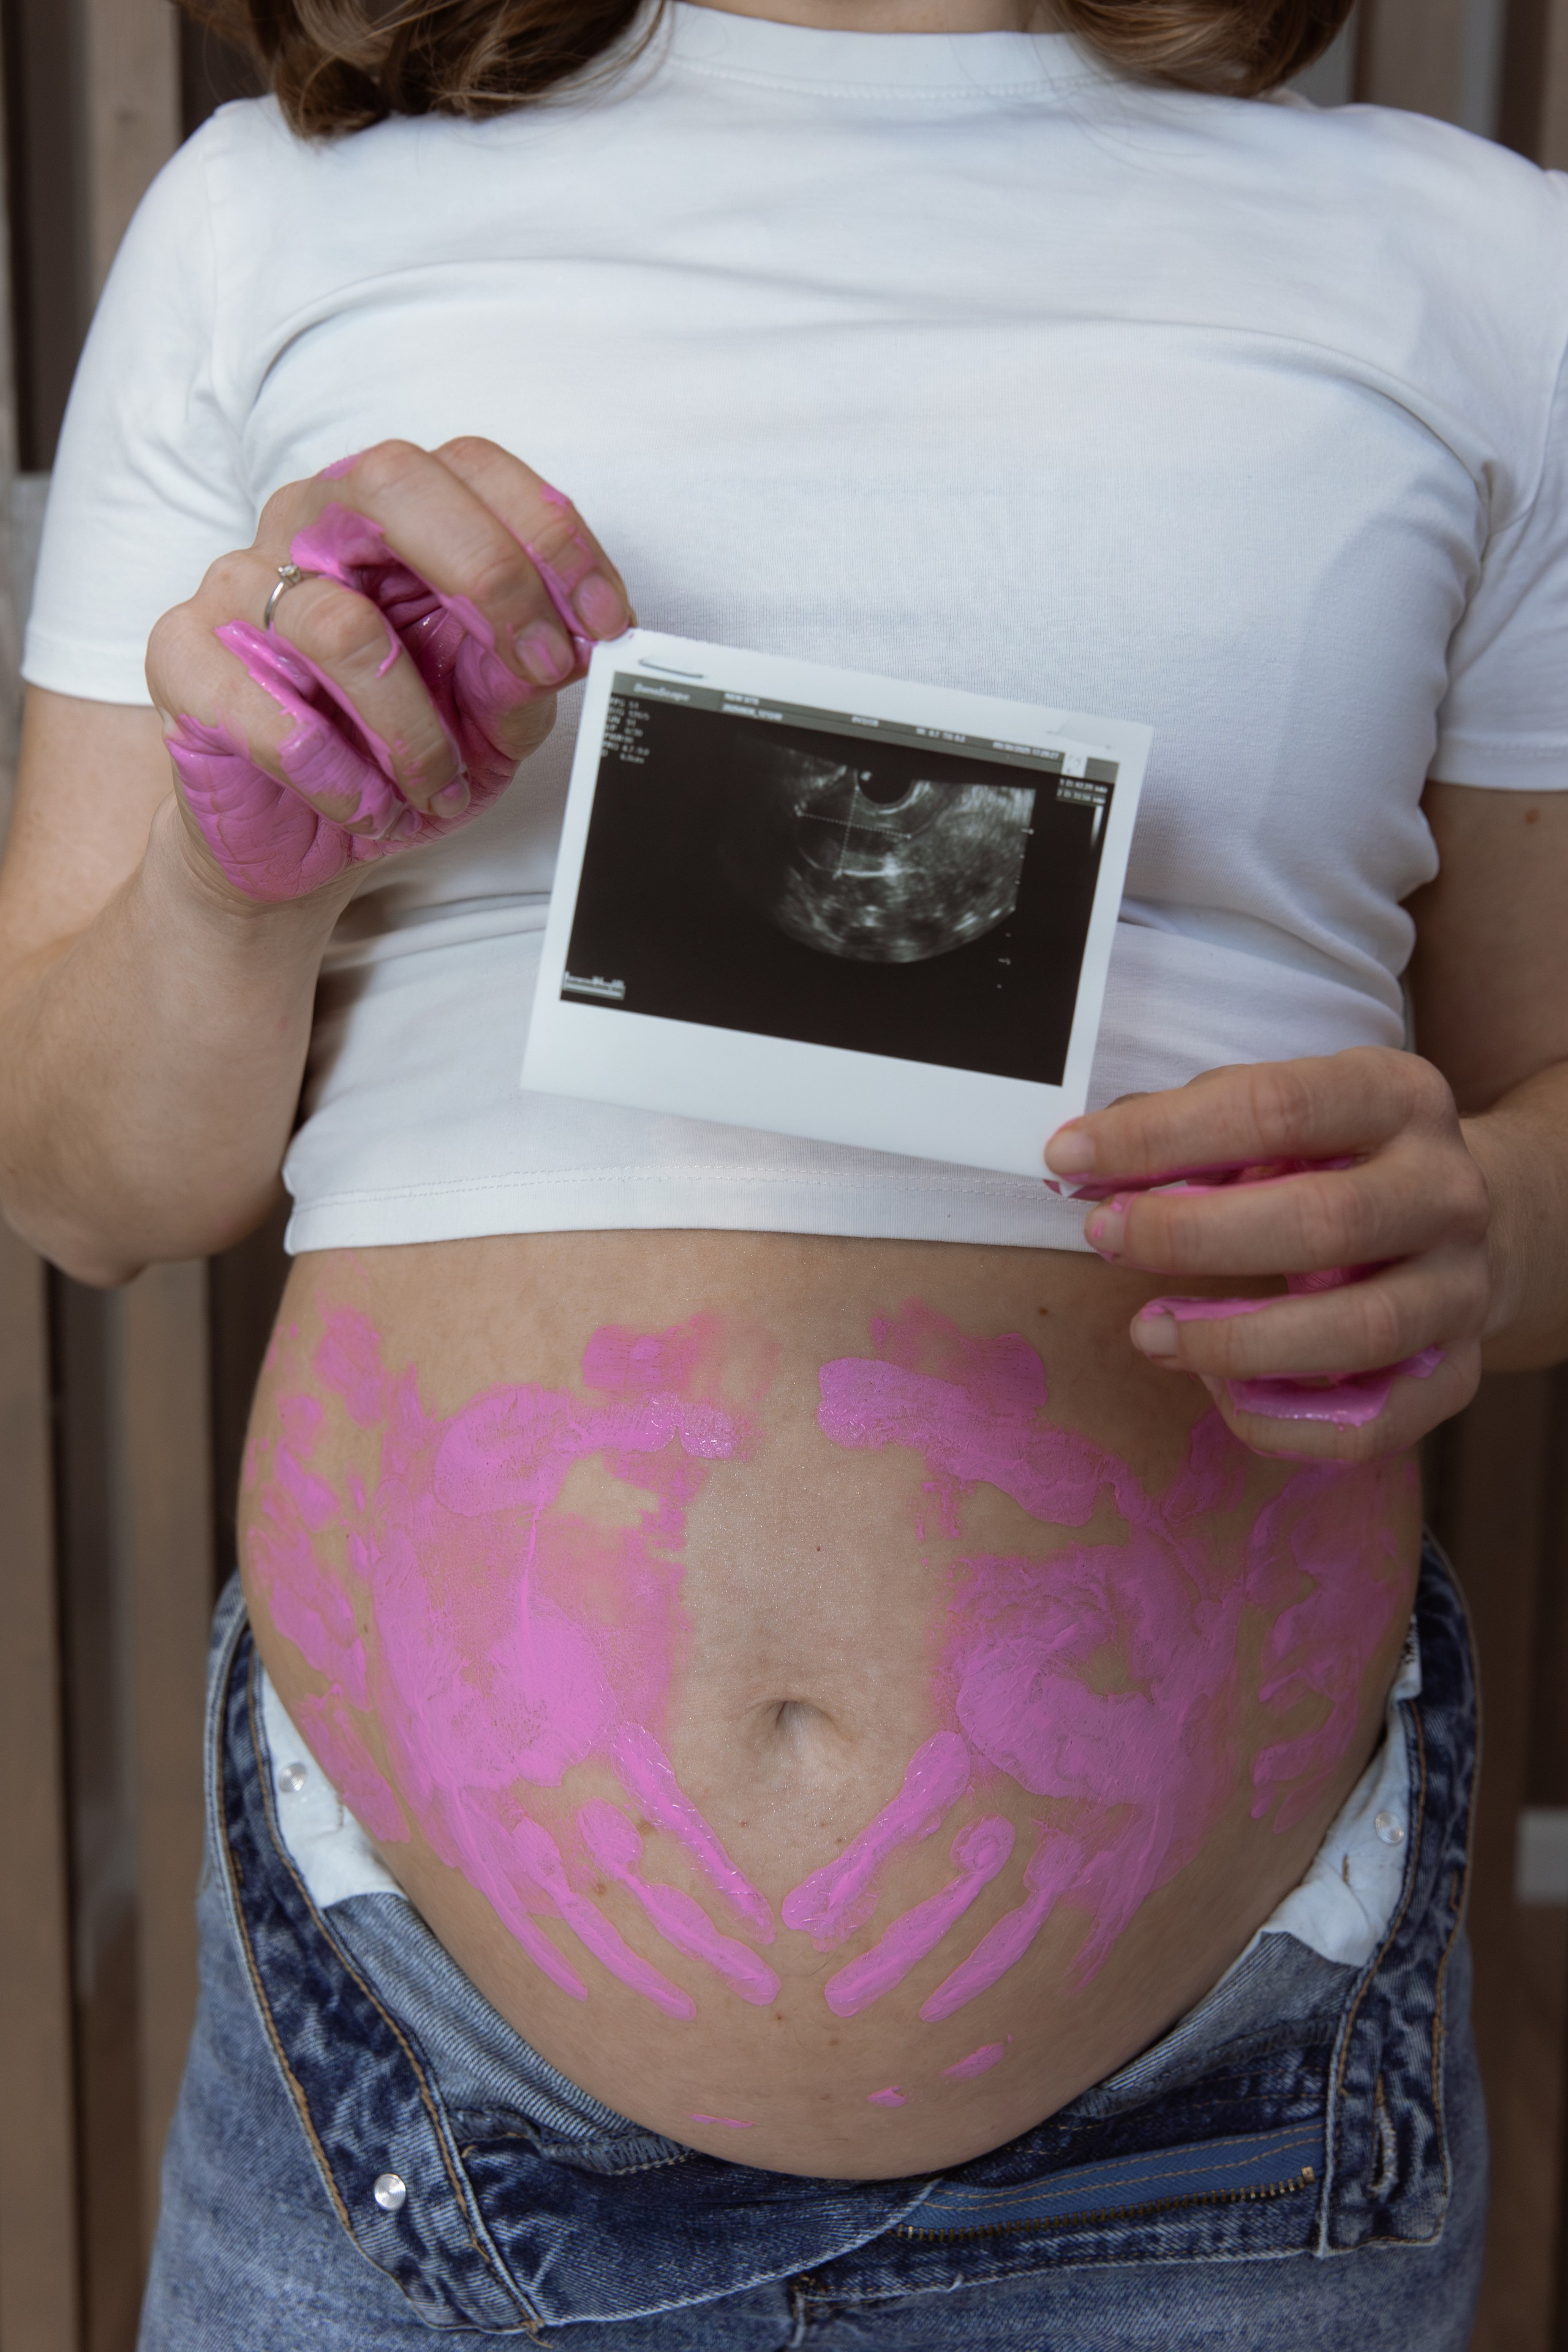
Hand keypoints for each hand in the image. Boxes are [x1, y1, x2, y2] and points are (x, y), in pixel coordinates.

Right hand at [146, 439, 633, 904]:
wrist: (293, 836)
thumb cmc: (390, 753)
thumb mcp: (486, 718)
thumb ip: (521, 673)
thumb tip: (563, 646)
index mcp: (388, 515)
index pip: (472, 468)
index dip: (549, 535)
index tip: (605, 623)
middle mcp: (308, 526)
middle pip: (393, 486)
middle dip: (489, 578)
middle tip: (538, 672)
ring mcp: (236, 586)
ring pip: (341, 625)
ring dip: (414, 728)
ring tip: (435, 790)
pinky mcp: (183, 659)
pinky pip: (268, 711)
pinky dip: (337, 775)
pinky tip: (366, 807)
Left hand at [1044, 1047, 1494, 1459]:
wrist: (1490, 1218)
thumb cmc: (1343, 1161)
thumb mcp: (1287, 1113)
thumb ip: (1194, 1129)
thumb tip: (1086, 1157)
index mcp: (1398, 1098)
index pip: (1277, 1107)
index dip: (1163, 1135)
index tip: (1071, 1154)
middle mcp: (1446, 1191)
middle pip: (1322, 1221)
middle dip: (1192, 1236)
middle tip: (1105, 1239)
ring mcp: (1461, 1287)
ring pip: (1356, 1331)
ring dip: (1234, 1340)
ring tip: (1148, 1334)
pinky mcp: (1459, 1371)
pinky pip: (1373, 1423)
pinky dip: (1286, 1422)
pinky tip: (1221, 1394)